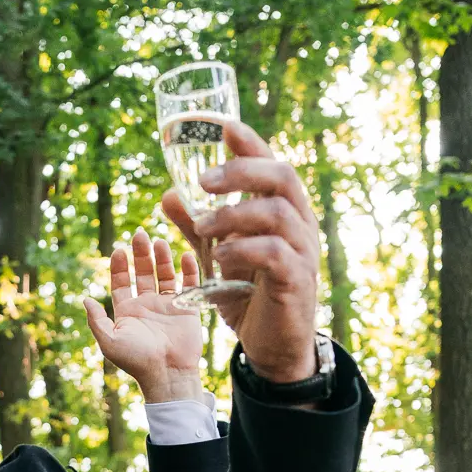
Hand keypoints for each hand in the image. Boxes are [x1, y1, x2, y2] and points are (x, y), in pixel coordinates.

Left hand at [80, 229, 206, 399]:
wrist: (168, 373)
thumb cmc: (137, 360)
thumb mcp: (110, 341)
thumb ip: (97, 320)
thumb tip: (85, 299)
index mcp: (127, 311)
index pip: (121, 282)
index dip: (119, 266)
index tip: (119, 249)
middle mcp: (147, 305)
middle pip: (143, 273)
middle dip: (140, 254)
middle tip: (139, 234)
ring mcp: (168, 305)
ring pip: (164, 275)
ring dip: (161, 257)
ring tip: (159, 241)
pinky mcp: (187, 308)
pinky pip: (189, 284)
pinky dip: (188, 269)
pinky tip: (184, 254)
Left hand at [160, 119, 320, 383]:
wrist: (272, 346)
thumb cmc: (249, 294)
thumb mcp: (217, 255)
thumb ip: (196, 225)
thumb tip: (168, 194)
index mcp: (282, 210)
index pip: (271, 163)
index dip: (249, 141)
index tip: (221, 126)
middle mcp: (299, 224)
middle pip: (282, 176)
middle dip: (242, 171)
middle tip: (204, 181)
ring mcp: (303, 252)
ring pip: (278, 213)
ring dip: (235, 214)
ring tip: (203, 227)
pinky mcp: (298, 281)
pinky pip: (277, 254)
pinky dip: (245, 250)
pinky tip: (220, 257)